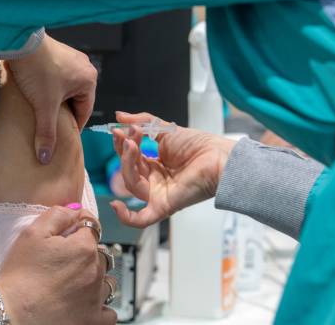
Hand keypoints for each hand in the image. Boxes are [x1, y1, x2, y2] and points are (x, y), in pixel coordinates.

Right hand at [0, 206, 116, 324]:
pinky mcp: (94, 320)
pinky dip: (100, 307)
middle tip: (63, 263)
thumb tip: (76, 211)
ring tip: (72, 285)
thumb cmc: (20, 276)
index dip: (78, 229)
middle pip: (100, 254)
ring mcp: (97, 298)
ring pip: (106, 281)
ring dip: (95, 279)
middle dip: (86, 254)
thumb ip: (57, 215)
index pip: (92, 227)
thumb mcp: (31, 234)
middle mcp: (96, 271)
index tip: (67, 236)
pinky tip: (83, 304)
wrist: (12, 315)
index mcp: (84, 248)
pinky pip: (109, 311)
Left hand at [7, 35, 97, 163]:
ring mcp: (71, 57)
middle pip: (75, 99)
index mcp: (89, 80)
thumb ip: (47, 133)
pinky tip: (36, 91)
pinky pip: (58, 76)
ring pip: (65, 87)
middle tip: (49, 124)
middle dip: (62, 111)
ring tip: (40, 108)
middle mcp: (85, 67)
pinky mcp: (57, 53)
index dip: (72, 126)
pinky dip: (49, 86)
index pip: (85, 111)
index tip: (62, 137)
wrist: (20, 42)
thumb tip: (46, 158)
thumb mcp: (44, 106)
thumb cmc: (38, 72)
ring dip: (54, 98)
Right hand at [109, 112, 236, 227]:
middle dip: (125, 152)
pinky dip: (127, 217)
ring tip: (133, 145)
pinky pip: (142, 218)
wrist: (218, 157)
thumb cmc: (199, 145)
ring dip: (127, 164)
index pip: (130, 158)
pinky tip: (116, 206)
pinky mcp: (164, 205)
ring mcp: (158, 193)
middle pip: (128, 171)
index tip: (119, 130)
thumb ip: (142, 121)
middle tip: (129, 136)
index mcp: (156, 165)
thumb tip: (119, 116)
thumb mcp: (166, 129)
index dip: (122, 145)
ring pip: (132, 185)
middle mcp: (155, 180)